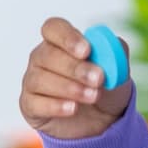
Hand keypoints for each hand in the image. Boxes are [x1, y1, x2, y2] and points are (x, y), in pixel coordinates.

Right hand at [20, 17, 131, 139]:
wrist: (101, 120)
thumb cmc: (104, 87)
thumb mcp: (118, 68)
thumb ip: (115, 52)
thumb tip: (109, 45)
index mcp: (61, 42)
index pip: (53, 28)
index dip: (67, 37)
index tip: (87, 51)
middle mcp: (42, 58)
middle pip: (47, 55)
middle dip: (75, 68)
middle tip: (98, 78)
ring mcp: (32, 81)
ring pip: (40, 79)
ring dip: (69, 88)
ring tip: (92, 96)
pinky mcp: (29, 104)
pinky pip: (35, 102)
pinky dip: (55, 106)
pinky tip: (72, 108)